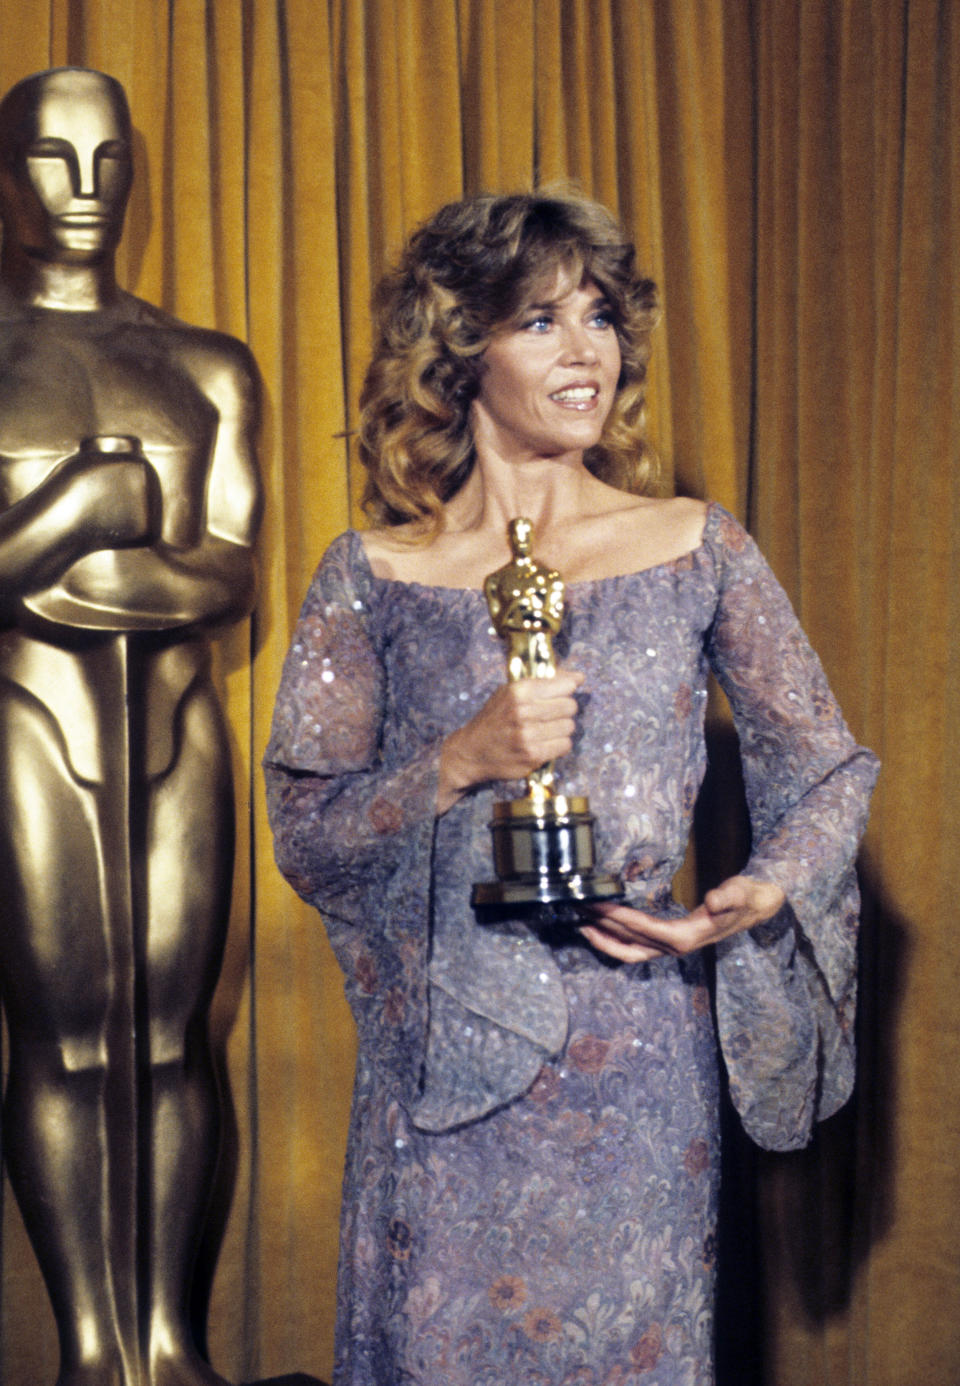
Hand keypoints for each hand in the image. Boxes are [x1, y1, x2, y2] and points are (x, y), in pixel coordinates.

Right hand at [437, 670, 583, 811]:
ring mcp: (528, 735)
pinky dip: (558, 745)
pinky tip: (544, 744)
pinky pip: (564, 746)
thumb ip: (544, 682)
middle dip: (564, 710)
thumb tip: (579, 677)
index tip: (561, 694)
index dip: (566, 690)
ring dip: (561, 729)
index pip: (565, 685)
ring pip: (569, 727)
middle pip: (570, 706)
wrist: (471, 751)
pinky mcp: (533, 756)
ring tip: (545, 731)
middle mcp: (524, 711)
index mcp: (519, 690)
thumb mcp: (510, 692)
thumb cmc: (494, 718)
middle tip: (550, 715)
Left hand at [578, 874, 786, 963]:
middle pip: (629, 941)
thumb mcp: (742, 893)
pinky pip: (633, 947)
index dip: (619, 918)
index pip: (644, 929)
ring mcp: (668, 947)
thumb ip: (730, 896)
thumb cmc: (747, 897)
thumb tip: (713, 900)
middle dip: (601, 925)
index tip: (598, 904)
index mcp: (687, 937)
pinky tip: (597, 926)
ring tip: (577, 919)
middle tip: (575, 905)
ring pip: (627, 950)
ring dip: (601, 938)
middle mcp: (674, 947)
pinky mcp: (666, 941)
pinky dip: (612, 940)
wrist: (756, 906)